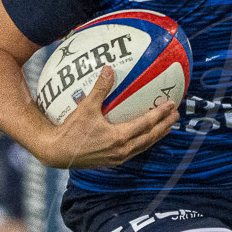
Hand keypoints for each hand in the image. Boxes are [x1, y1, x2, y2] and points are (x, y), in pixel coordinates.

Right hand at [38, 67, 177, 169]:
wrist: (56, 152)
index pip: (146, 124)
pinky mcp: (111, 162)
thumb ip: (99, 88)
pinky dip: (143, 143)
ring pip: (143, 146)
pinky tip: (144, 137)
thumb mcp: (85, 107)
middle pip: (150, 137)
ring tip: (166, 127)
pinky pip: (134, 151)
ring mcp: (117, 158)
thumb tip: (109, 69)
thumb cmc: (70, 130)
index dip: (160, 114)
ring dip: (156, 136)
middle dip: (164, 126)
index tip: (172, 105)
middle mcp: (122, 150)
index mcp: (119, 137)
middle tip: (176, 116)